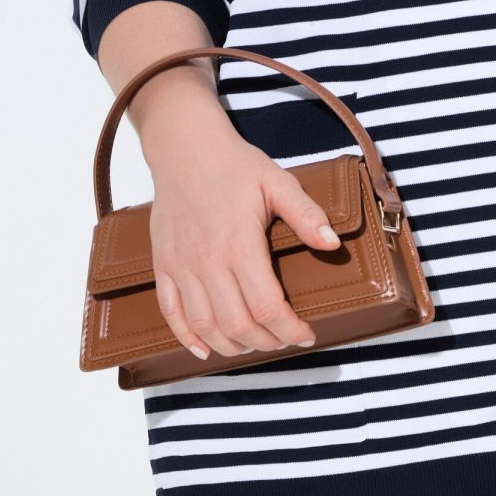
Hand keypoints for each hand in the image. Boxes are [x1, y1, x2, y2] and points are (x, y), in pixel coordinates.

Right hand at [148, 130, 342, 361]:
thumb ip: (306, 215)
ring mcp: (180, 266)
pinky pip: (171, 313)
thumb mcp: (278, 182)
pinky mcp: (162, 265)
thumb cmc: (235, 165)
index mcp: (239, 244)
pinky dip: (187, 337)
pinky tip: (205, 348)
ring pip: (205, 325)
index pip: (267, 307)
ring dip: (232, 346)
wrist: (185, 147)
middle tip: (284, 339)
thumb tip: (333, 244)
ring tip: (254, 344)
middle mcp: (207, 262)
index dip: (290, 329)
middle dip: (266, 342)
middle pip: (237, 324)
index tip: (306, 333)